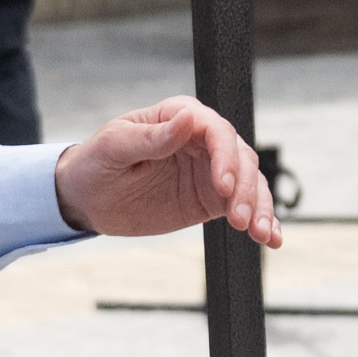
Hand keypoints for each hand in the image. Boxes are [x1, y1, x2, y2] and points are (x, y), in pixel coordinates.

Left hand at [53, 97, 278, 246]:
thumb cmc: (95, 163)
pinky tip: (271, 239)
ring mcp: (210, 170)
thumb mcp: (115, 148)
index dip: (225, 156)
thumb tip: (188, 119)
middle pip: (241, 158)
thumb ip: (152, 137)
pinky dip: (261, 220)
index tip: (222, 186)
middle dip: (245, 189)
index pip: (216, 130)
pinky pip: (243, 205)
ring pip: (249, 183)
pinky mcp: (212, 199)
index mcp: (178, 117)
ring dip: (260, 207)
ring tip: (261, 234)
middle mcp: (202, 141)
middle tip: (239, 220)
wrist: (87, 199)